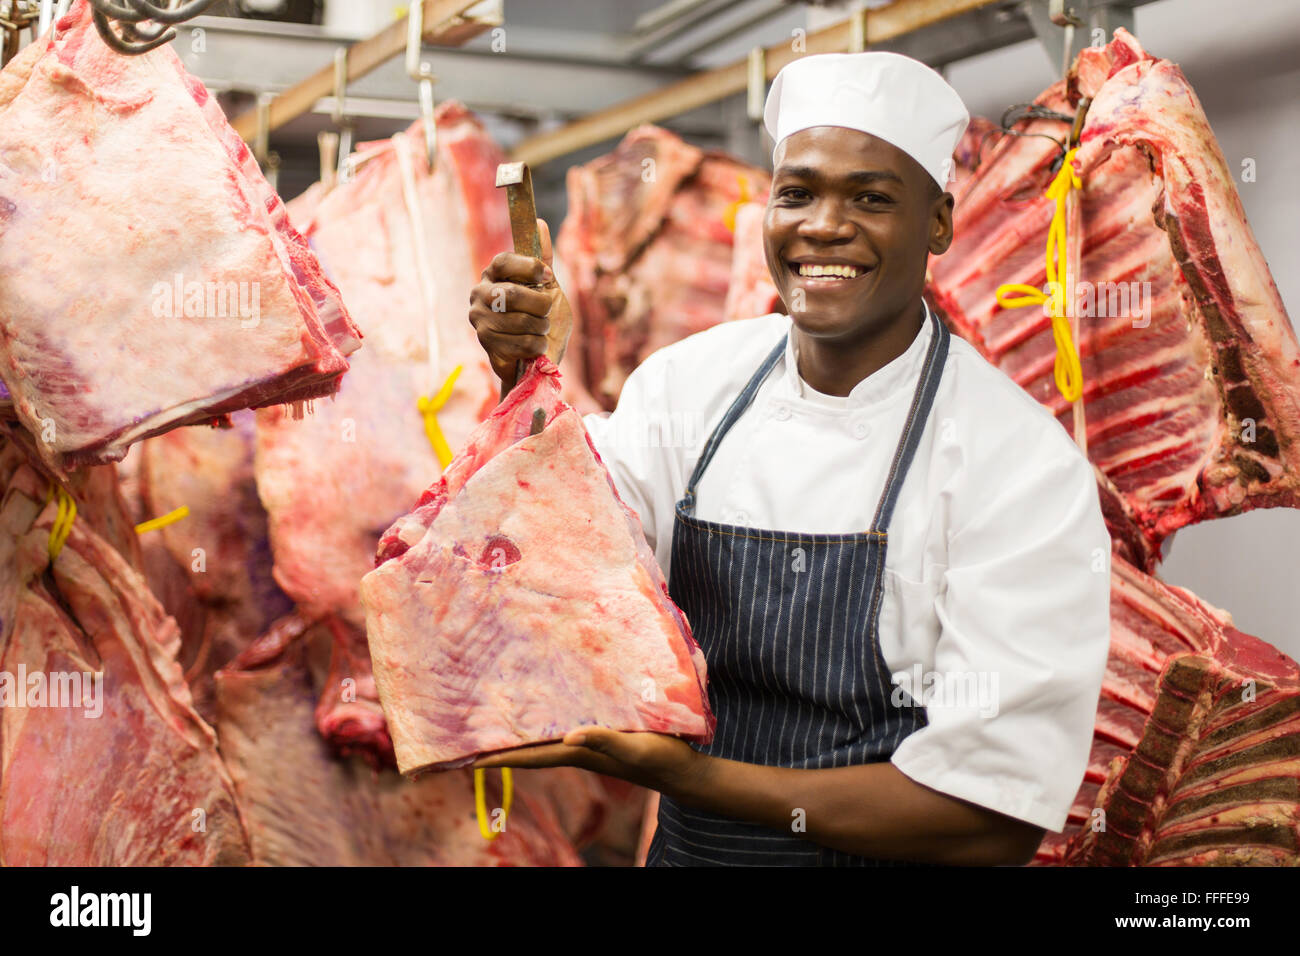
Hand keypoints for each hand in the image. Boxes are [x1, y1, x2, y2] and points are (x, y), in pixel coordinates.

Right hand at [468, 218, 573, 390]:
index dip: (529, 267)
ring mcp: (480, 319)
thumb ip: (543, 259)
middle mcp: (480, 294)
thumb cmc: (542, 319)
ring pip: (521, 321)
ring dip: (541, 328)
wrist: (539, 356)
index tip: (547, 276)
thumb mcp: (548, 287)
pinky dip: (537, 345)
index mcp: (493, 274)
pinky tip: (535, 346)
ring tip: (540, 330)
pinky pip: (521, 342)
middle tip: (546, 312)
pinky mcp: (486, 343)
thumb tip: (540, 223)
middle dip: (540, 305)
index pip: (504, 261)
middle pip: (513, 294)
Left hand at [472, 726, 709, 801]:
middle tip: (472, 741)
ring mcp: (590, 747)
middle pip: (533, 751)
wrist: (683, 772)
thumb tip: (568, 736)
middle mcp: (579, 750)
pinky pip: (565, 733)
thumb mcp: (634, 747)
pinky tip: (545, 718)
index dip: (503, 757)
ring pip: (546, 742)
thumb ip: (604, 740)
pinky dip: (547, 729)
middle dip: (503, 748)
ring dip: (522, 738)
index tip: (471, 758)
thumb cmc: (661, 757)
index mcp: (581, 753)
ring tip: (497, 727)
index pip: (533, 757)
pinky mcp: (603, 739)